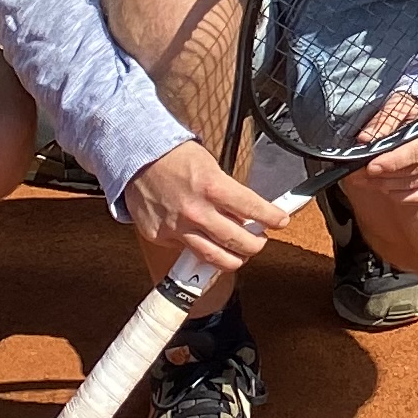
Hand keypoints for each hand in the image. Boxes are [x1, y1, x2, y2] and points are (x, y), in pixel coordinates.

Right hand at [125, 137, 284, 282]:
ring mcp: (177, 227)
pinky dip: (198, 249)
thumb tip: (247, 213)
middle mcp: (196, 211)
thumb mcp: (211, 167)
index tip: (281, 221)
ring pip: (214, 258)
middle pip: (238, 242)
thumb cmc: (175, 158)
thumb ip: (228, 194)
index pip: (253, 209)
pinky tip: (204, 241)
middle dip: (256, 245)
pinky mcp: (160, 237)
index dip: (273, 217)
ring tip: (240, 254)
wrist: (137, 157)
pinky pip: (186, 251)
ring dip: (233, 259)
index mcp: (213, 187)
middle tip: (260, 241)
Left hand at [347, 102, 417, 212]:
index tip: (369, 166)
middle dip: (381, 176)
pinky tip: (383, 186)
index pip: (416, 152)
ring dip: (384, 186)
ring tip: (363, 180)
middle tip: (356, 174)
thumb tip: (364, 139)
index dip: (391, 162)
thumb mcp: (405, 103)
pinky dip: (398, 195)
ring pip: (412, 186)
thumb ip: (385, 120)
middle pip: (412, 172)